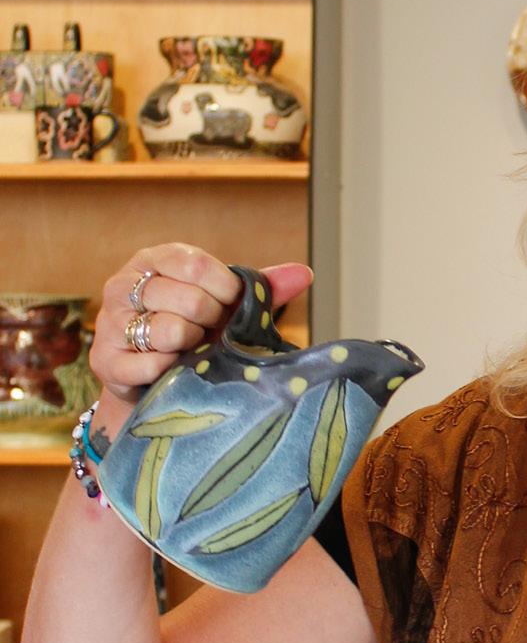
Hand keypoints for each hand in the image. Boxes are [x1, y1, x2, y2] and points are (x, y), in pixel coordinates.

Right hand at [93, 244, 311, 404]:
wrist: (156, 382)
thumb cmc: (196, 333)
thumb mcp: (227, 307)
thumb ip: (261, 289)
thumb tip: (304, 272)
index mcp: (155, 260)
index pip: (199, 265)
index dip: (226, 291)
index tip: (229, 307)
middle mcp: (124, 284)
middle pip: (191, 300)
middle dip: (211, 323)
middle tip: (207, 334)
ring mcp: (110, 322)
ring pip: (170, 330)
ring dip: (192, 346)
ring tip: (188, 349)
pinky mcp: (106, 360)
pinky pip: (151, 362)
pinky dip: (171, 369)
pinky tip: (172, 369)